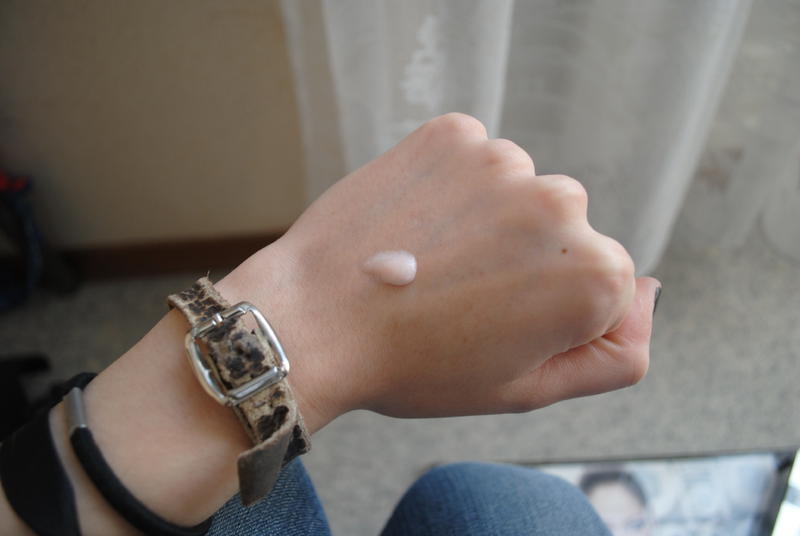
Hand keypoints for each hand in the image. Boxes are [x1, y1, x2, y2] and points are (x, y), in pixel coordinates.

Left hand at [222, 113, 656, 425]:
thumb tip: (651, 292)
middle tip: (459, 295)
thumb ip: (615, 355)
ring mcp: (504, 162)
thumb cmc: (419, 366)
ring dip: (489, 220)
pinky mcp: (454, 134)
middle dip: (525, 261)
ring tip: (431, 261)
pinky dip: (453, 186)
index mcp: (594, 276)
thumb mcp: (528, 389)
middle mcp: (562, 205)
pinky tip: (416, 223)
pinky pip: (474, 159)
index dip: (549, 312)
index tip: (497, 325)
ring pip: (518, 192)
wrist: (315, 321)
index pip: (604, 286)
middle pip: (564, 232)